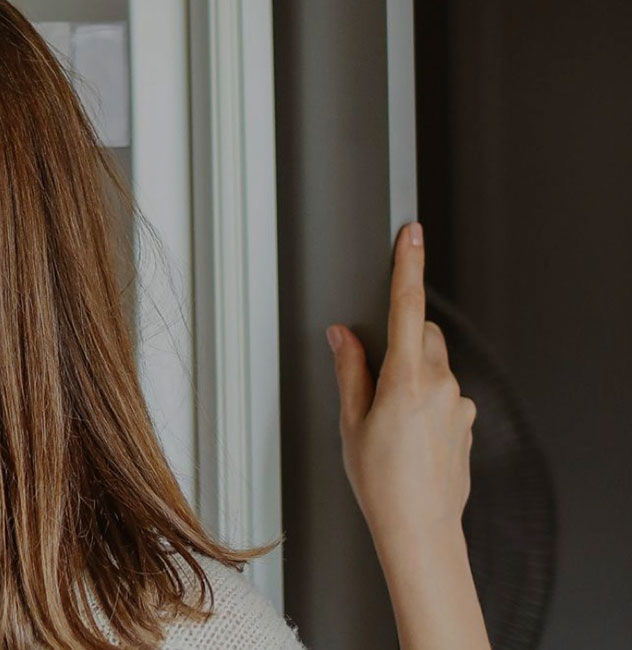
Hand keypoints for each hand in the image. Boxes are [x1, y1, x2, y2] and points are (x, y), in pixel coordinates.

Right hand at [327, 223, 475, 536]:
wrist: (420, 527)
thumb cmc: (382, 484)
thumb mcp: (351, 423)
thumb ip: (350, 371)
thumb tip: (344, 337)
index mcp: (406, 379)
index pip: (407, 306)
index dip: (408, 265)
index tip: (411, 234)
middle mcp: (441, 385)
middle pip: (425, 334)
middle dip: (402, 339)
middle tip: (373, 376)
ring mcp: (459, 404)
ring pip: (435, 365)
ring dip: (413, 375)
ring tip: (389, 421)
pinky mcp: (467, 422)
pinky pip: (445, 395)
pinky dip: (426, 402)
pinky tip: (408, 436)